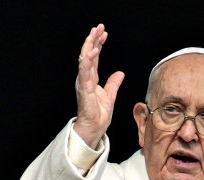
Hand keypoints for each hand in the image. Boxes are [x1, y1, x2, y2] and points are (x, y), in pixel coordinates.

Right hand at [74, 24, 124, 146]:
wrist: (94, 128)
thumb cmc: (98, 115)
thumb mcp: (110, 95)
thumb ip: (113, 83)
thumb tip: (120, 73)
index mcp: (91, 79)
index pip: (94, 57)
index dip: (98, 44)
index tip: (104, 33)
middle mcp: (85, 78)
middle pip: (88, 54)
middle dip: (93, 39)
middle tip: (99, 26)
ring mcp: (83, 82)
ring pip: (84, 59)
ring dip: (90, 45)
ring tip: (95, 33)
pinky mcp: (84, 88)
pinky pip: (85, 71)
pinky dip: (88, 60)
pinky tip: (93, 50)